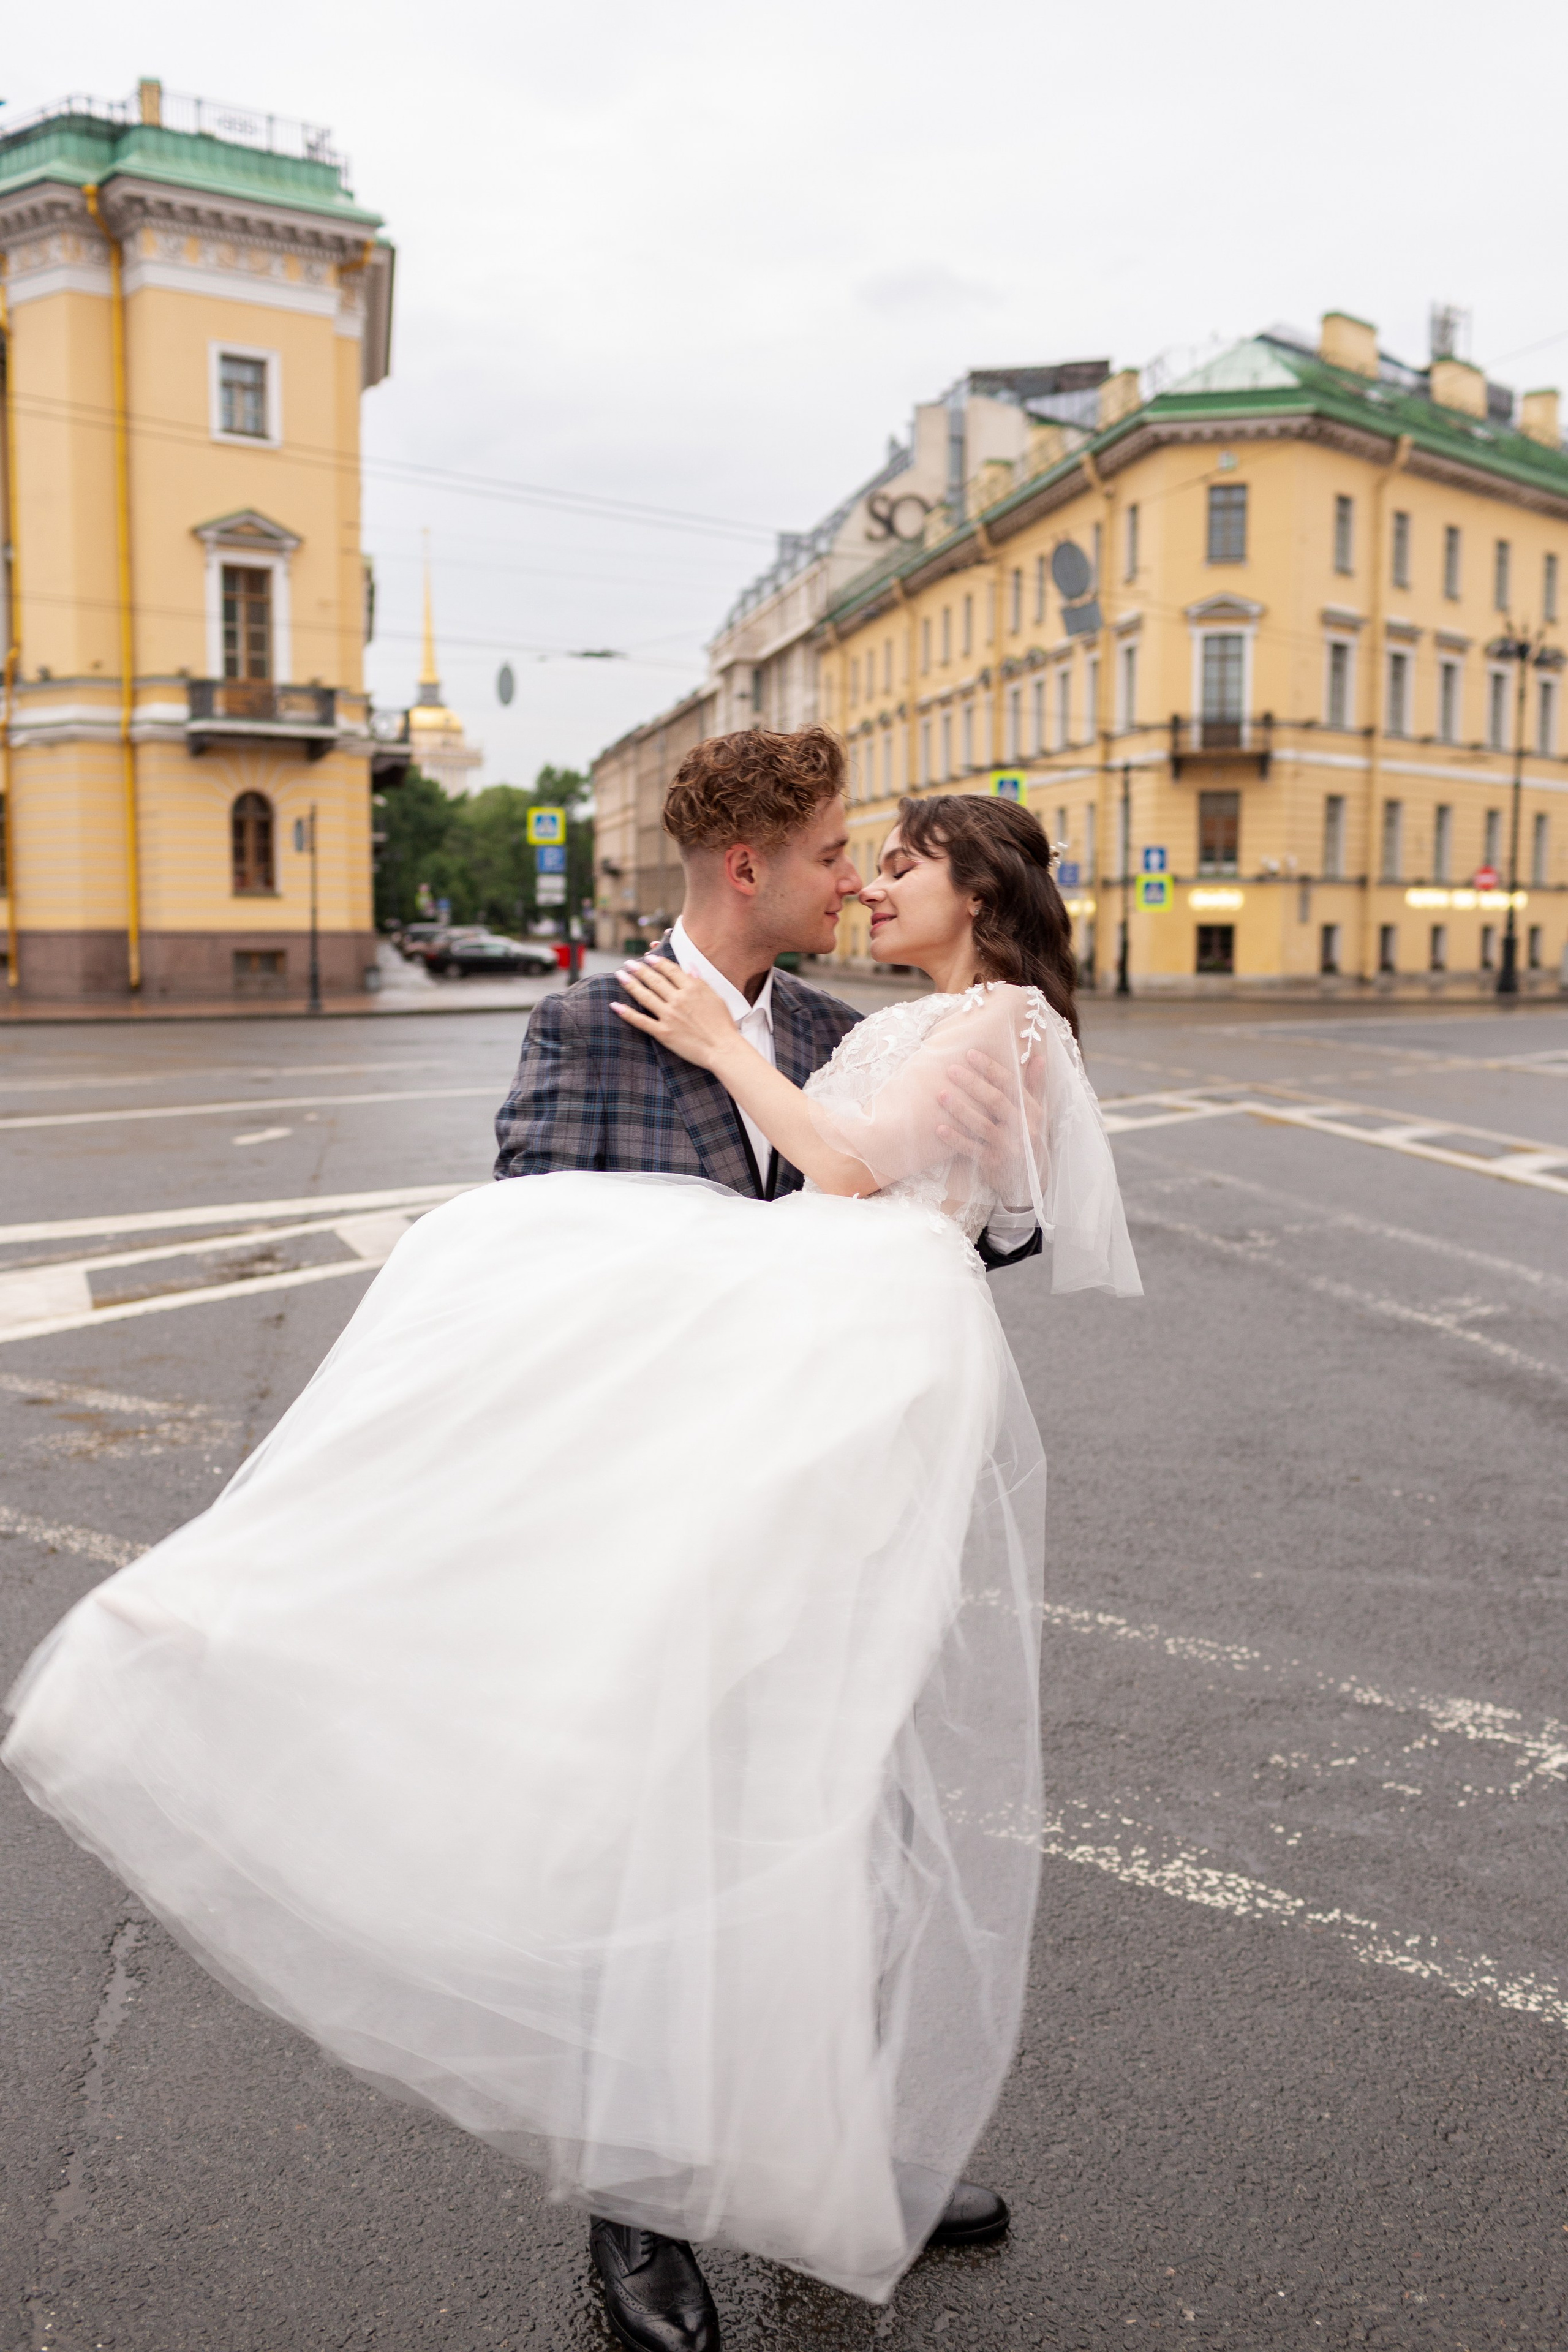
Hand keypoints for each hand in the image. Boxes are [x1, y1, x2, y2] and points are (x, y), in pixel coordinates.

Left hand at [612, 957, 740, 1070]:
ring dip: (630, 984)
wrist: (722, 1049)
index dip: (657, 962)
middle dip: (639, 970)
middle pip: (654, 980)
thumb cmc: (723, 1025)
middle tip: (628, 963)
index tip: (648, 958)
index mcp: (692, 989)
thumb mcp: (716, 998)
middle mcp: (678, 999)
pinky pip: (641, 1021)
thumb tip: (690, 966)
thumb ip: (700, 982)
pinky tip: (615, 1005)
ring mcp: (669, 1016)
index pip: (670, 970)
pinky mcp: (663, 1032)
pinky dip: (627, 1013)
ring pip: (645, 996)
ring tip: (620, 975)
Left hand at [935, 1048, 1033, 1205]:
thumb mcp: (1037, 1115)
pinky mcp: (994, 1163)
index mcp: (1032, 1111)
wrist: (1030, 1184)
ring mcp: (1008, 1147)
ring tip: (940, 1094)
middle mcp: (1023, 1128)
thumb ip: (1035, 1087)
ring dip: (960, 1109)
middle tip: (951, 1069)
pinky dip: (955, 1139)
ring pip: (982, 1125)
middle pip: (996, 1101)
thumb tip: (1039, 1057)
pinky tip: (939, 1128)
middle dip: (972, 1083)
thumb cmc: (1030, 1141)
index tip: (970, 1054)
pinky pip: (972, 1149)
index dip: (991, 1068)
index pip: (1011, 1085)